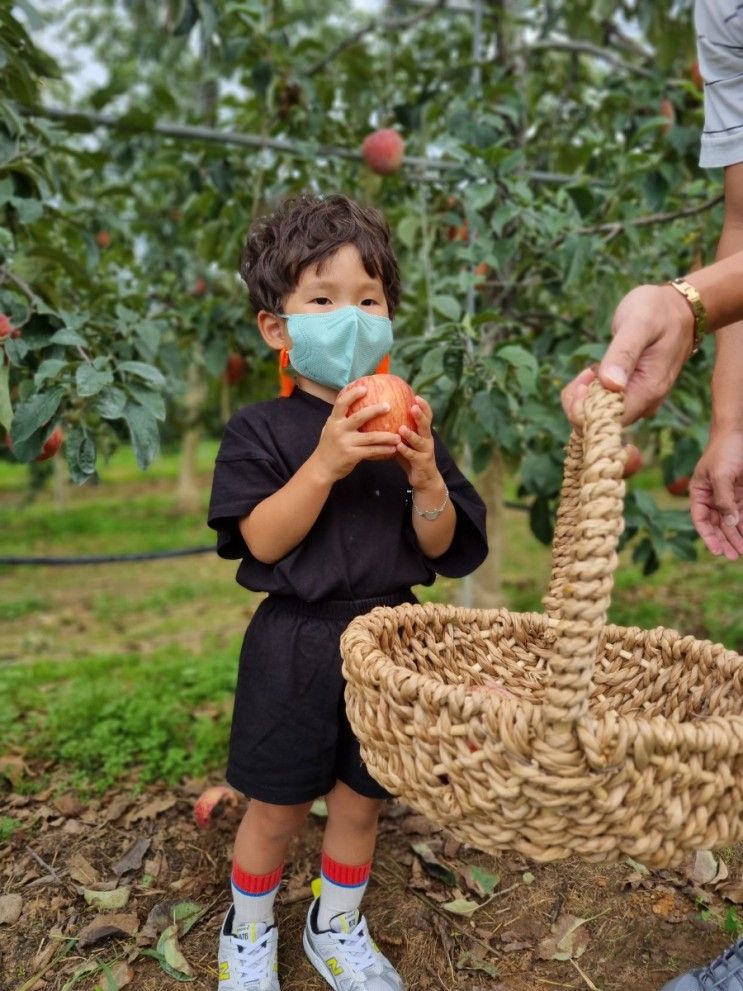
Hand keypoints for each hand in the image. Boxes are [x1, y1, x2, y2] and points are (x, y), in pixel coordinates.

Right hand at [311, 384, 400, 482]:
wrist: (321, 468)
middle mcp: (339, 430)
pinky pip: (371, 451)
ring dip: (386, 436)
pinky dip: (383, 450)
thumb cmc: (329, 446)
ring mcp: (345, 443)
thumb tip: (355, 404)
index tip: (364, 388)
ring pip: (370, 437)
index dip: (352, 394)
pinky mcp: (351, 455)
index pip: (341, 403)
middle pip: (359, 417)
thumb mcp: (331, 429)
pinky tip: (393, 449)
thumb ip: (341, 419)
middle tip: (388, 406)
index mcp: (333, 421)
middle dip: (374, 410)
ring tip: (398, 436)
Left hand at [394, 395, 439, 490]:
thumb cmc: (411, 457)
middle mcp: (427, 440)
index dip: (424, 406)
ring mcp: (426, 451)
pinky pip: (412, 455)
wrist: (424, 479)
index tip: (416, 395)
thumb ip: (397, 430)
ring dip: (411, 434)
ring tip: (402, 428)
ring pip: (420, 440)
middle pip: (425, 425)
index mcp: (424, 433)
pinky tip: (398, 446)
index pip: (427, 416)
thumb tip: (381, 416)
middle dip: (420, 415)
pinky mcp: (422, 463)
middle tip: (413, 406)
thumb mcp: (406, 441)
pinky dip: (405, 450)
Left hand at [561, 284, 693, 425]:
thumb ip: (623, 354)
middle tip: (589, 368)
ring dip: (584, 393)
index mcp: (648, 392)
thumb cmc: (658, 312)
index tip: (586, 375)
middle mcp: (644, 405)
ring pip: (595, 414)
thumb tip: (610, 385)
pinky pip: (601, 404)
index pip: (606, 421)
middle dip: (581, 399)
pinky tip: (597, 370)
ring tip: (595, 365)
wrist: (680, 309)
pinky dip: (590, 391)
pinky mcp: (630, 397)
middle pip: (597, 422)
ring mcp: (637, 403)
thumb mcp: (638, 324)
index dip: (584, 405)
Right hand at [690, 429, 742, 559]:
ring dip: (737, 536)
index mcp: (699, 492)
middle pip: (717, 524)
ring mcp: (728, 496)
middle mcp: (712, 497)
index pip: (701, 519)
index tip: (717, 551)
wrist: (739, 431)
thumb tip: (729, 523)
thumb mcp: (722, 475)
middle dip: (725, 541)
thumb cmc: (725, 450)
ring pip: (731, 522)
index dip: (708, 536)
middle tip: (733, 556)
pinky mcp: (741, 493)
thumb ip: (724, 500)